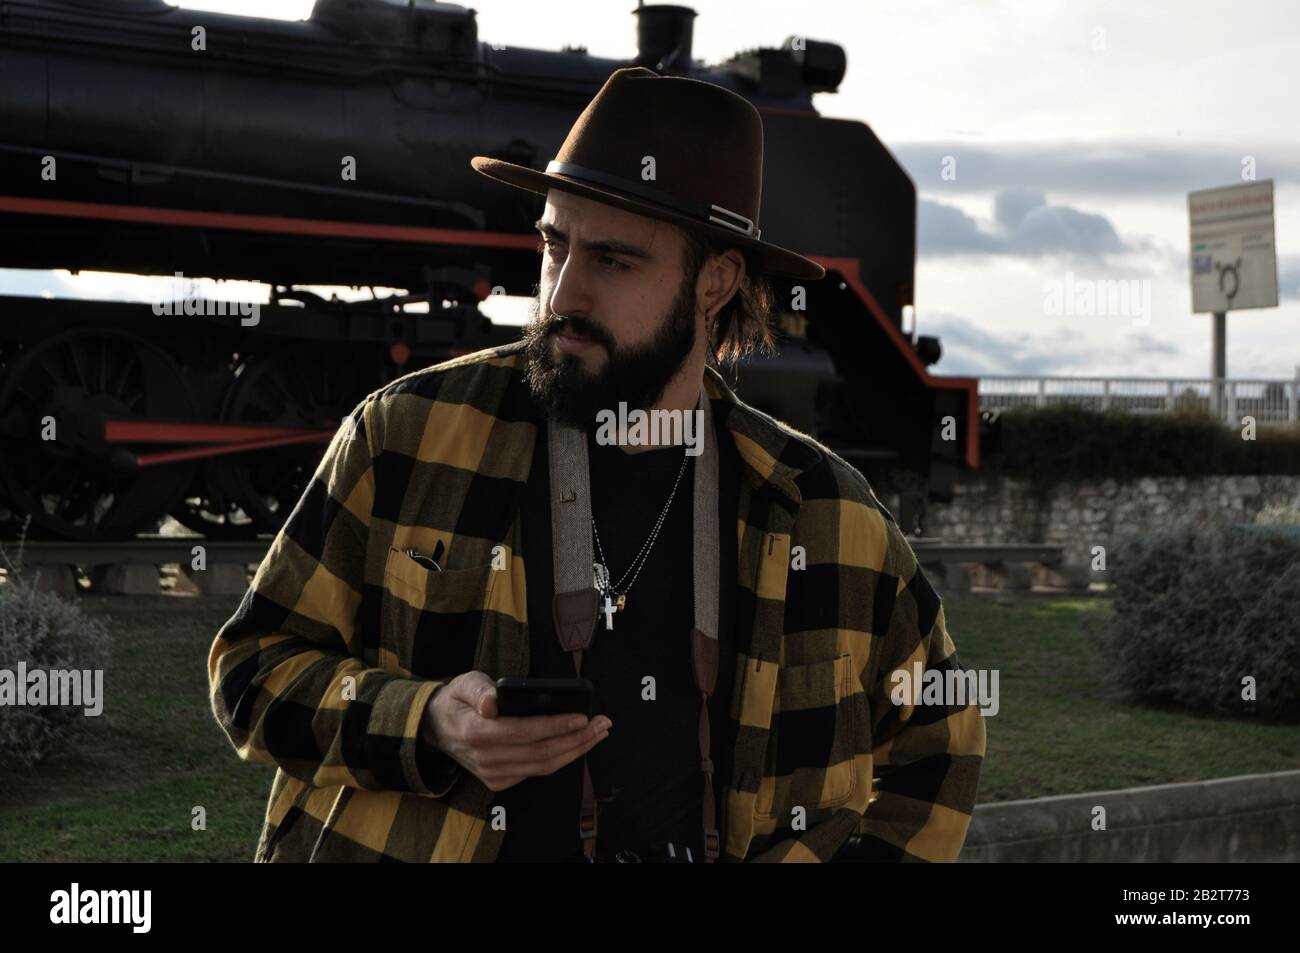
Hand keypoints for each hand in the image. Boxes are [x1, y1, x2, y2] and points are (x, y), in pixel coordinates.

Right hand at [421, 671, 611, 791]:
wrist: (437, 728)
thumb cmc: (458, 700)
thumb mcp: (464, 683)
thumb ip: (478, 690)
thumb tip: (492, 703)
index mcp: (476, 732)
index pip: (524, 732)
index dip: (555, 726)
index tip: (582, 717)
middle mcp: (485, 758)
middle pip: (541, 753)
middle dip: (577, 739)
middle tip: (603, 724)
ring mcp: (492, 774)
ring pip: (543, 767)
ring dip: (576, 750)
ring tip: (598, 733)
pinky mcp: (498, 781)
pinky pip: (536, 772)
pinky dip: (561, 759)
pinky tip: (578, 744)